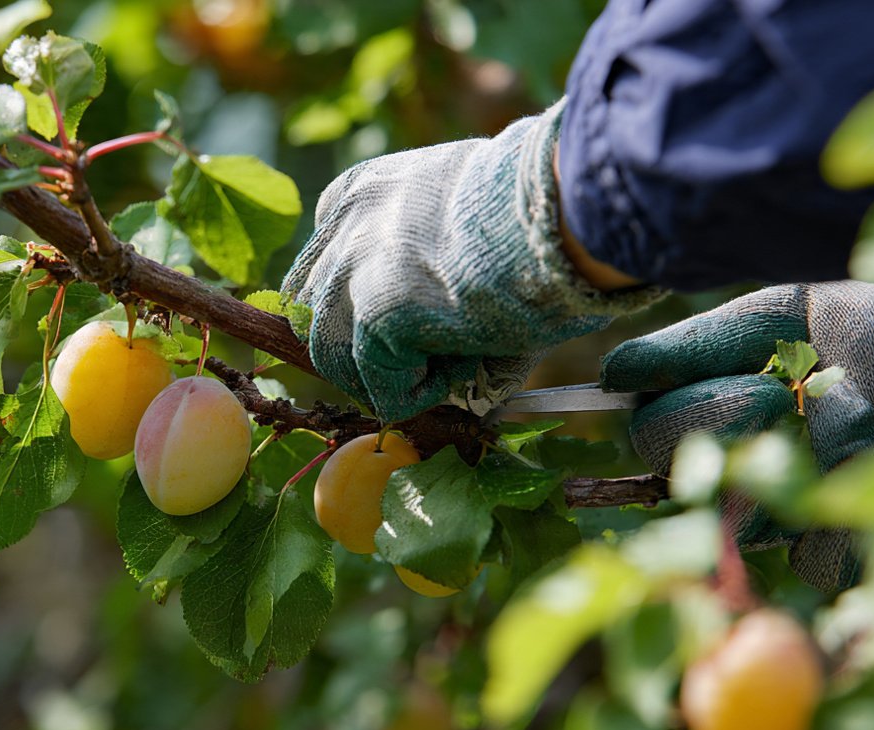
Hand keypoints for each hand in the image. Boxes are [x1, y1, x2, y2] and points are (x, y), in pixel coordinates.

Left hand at [281, 101, 660, 421]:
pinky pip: (382, 388)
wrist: (560, 210)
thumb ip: (432, 264)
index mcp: (360, 191)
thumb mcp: (466, 215)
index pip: (323, 261)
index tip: (399, 321)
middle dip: (353, 345)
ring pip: (333, 355)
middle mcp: (344, 227)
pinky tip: (464, 368)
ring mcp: (354, 272)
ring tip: (448, 363)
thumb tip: (442, 333)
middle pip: (313, 310)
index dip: (355, 301)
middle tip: (411, 361)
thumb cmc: (537, 209)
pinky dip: (420, 395)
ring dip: (385, 374)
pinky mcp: (378, 316)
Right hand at [602, 281, 873, 588]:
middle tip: (784, 393)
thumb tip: (613, 372)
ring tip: (854, 420)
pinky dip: (843, 500)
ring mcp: (775, 519)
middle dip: (722, 415)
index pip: (648, 425)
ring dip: (798, 452)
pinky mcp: (824, 560)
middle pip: (674, 465)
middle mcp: (733, 470)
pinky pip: (800, 548)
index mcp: (714, 413)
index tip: (722, 380)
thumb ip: (705, 338)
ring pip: (735, 507)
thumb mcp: (790, 314)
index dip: (671, 406)